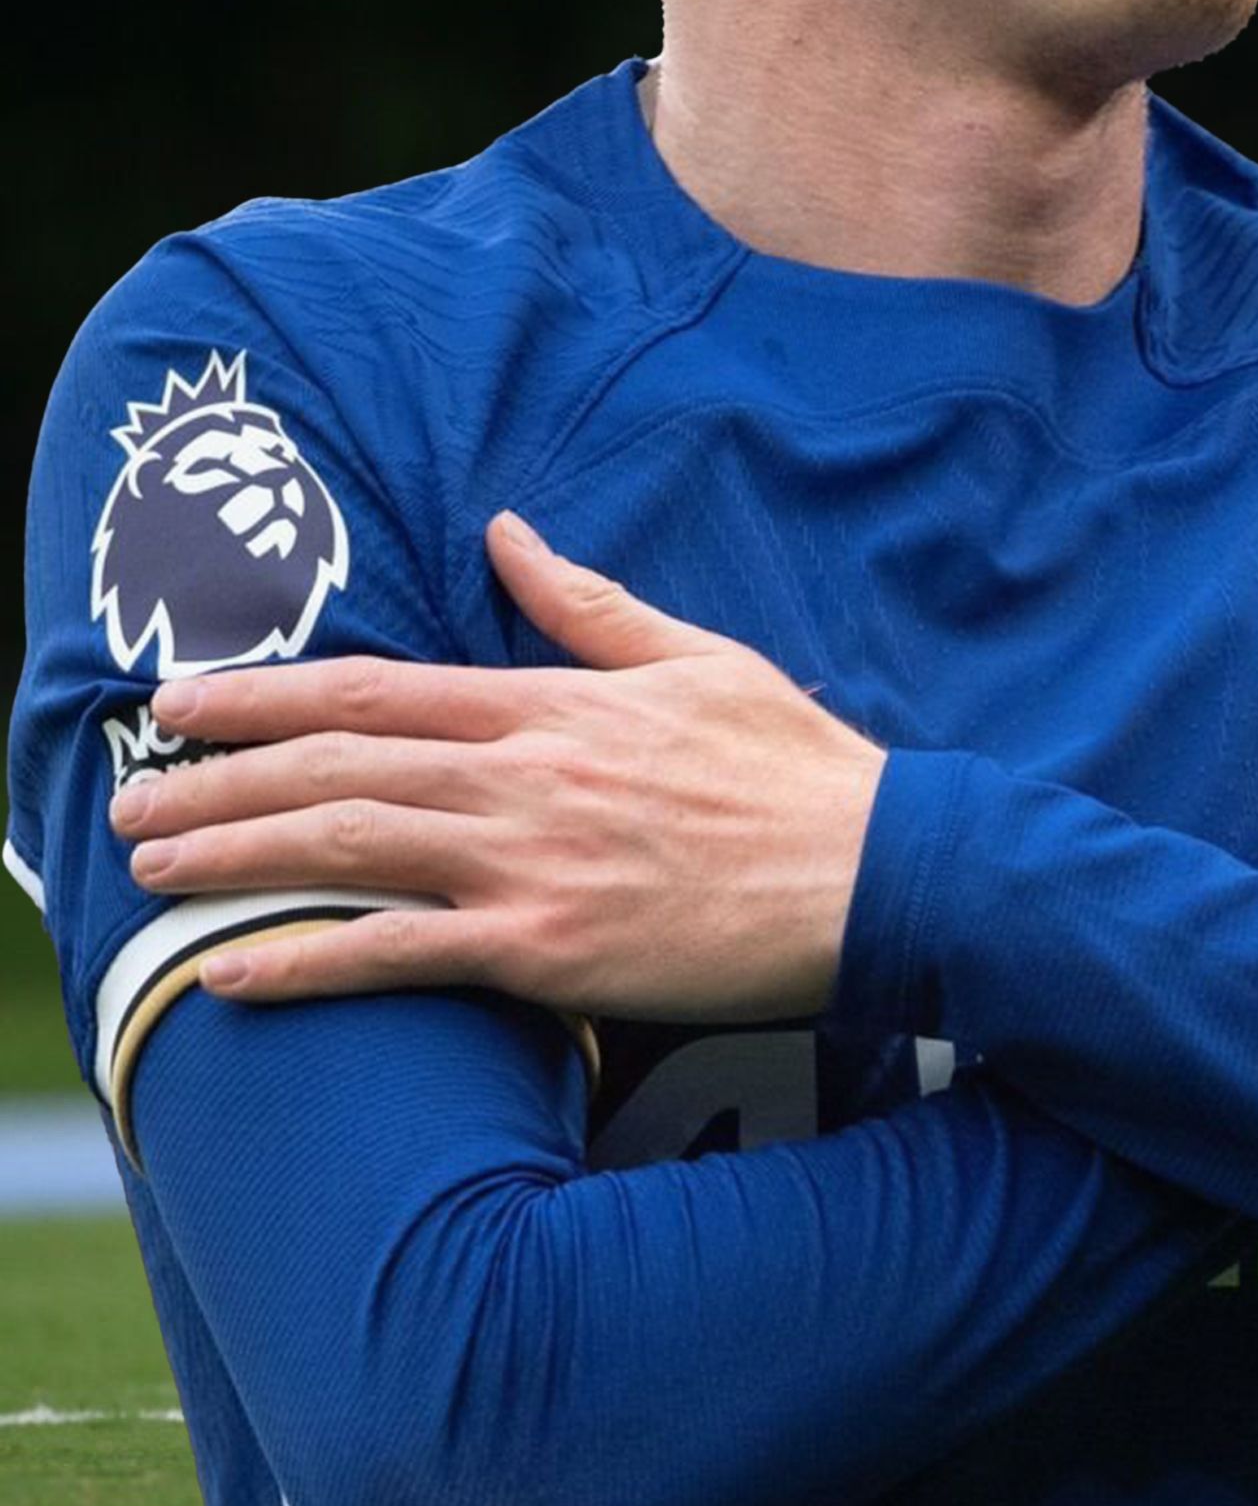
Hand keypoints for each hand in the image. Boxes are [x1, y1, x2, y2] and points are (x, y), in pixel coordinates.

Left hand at [108, 513, 885, 1019]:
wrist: (883, 871)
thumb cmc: (802, 771)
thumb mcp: (703, 661)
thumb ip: (591, 605)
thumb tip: (507, 530)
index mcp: (558, 704)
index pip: (378, 690)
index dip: (266, 693)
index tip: (180, 701)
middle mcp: (527, 776)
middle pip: (336, 766)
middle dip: (217, 778)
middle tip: (127, 794)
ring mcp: (532, 863)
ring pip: (347, 847)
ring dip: (234, 855)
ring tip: (150, 867)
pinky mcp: (550, 950)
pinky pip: (401, 955)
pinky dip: (308, 965)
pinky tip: (232, 975)